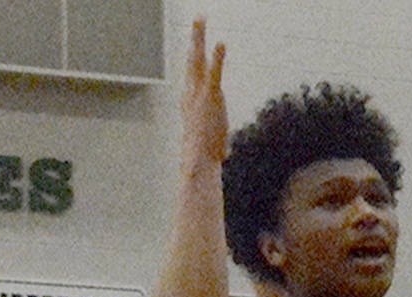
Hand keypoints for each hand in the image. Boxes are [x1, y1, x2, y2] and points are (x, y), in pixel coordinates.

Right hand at [179, 18, 226, 168]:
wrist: (197, 162)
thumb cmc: (202, 157)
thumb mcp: (208, 147)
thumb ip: (215, 143)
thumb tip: (222, 155)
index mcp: (189, 102)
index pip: (193, 75)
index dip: (197, 58)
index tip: (198, 43)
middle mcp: (190, 93)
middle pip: (192, 60)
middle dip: (195, 39)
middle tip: (198, 20)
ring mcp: (199, 93)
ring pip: (198, 59)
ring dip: (199, 38)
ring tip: (201, 19)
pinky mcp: (210, 96)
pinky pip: (214, 72)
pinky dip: (217, 57)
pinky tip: (221, 43)